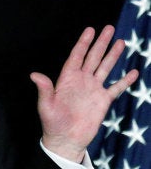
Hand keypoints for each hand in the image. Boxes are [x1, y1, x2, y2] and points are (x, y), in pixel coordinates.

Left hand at [30, 25, 138, 162]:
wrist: (66, 140)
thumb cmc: (52, 122)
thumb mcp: (46, 105)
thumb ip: (44, 89)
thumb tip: (34, 75)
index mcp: (67, 78)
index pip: (77, 56)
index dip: (83, 43)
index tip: (90, 29)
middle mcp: (81, 81)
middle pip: (92, 57)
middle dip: (101, 43)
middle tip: (109, 28)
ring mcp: (93, 89)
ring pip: (105, 68)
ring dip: (112, 56)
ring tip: (121, 42)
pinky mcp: (102, 101)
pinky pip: (116, 88)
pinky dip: (124, 80)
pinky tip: (133, 72)